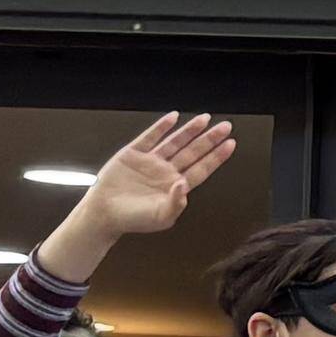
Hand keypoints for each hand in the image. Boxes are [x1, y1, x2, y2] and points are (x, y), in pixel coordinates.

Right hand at [78, 113, 237, 244]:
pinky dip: (161, 126)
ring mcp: (151, 161)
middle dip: (210, 139)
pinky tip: (174, 117)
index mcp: (176, 186)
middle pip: (193, 152)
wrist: (104, 214)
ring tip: (205, 118)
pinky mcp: (133, 153)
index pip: (201, 168)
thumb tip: (185, 185)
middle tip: (226, 127)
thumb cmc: (134, 219)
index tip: (230, 144)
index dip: (216, 156)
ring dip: (190, 130)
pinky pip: (150, 137)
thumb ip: (177, 203)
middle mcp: (166, 171)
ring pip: (175, 142)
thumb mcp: (162, 217)